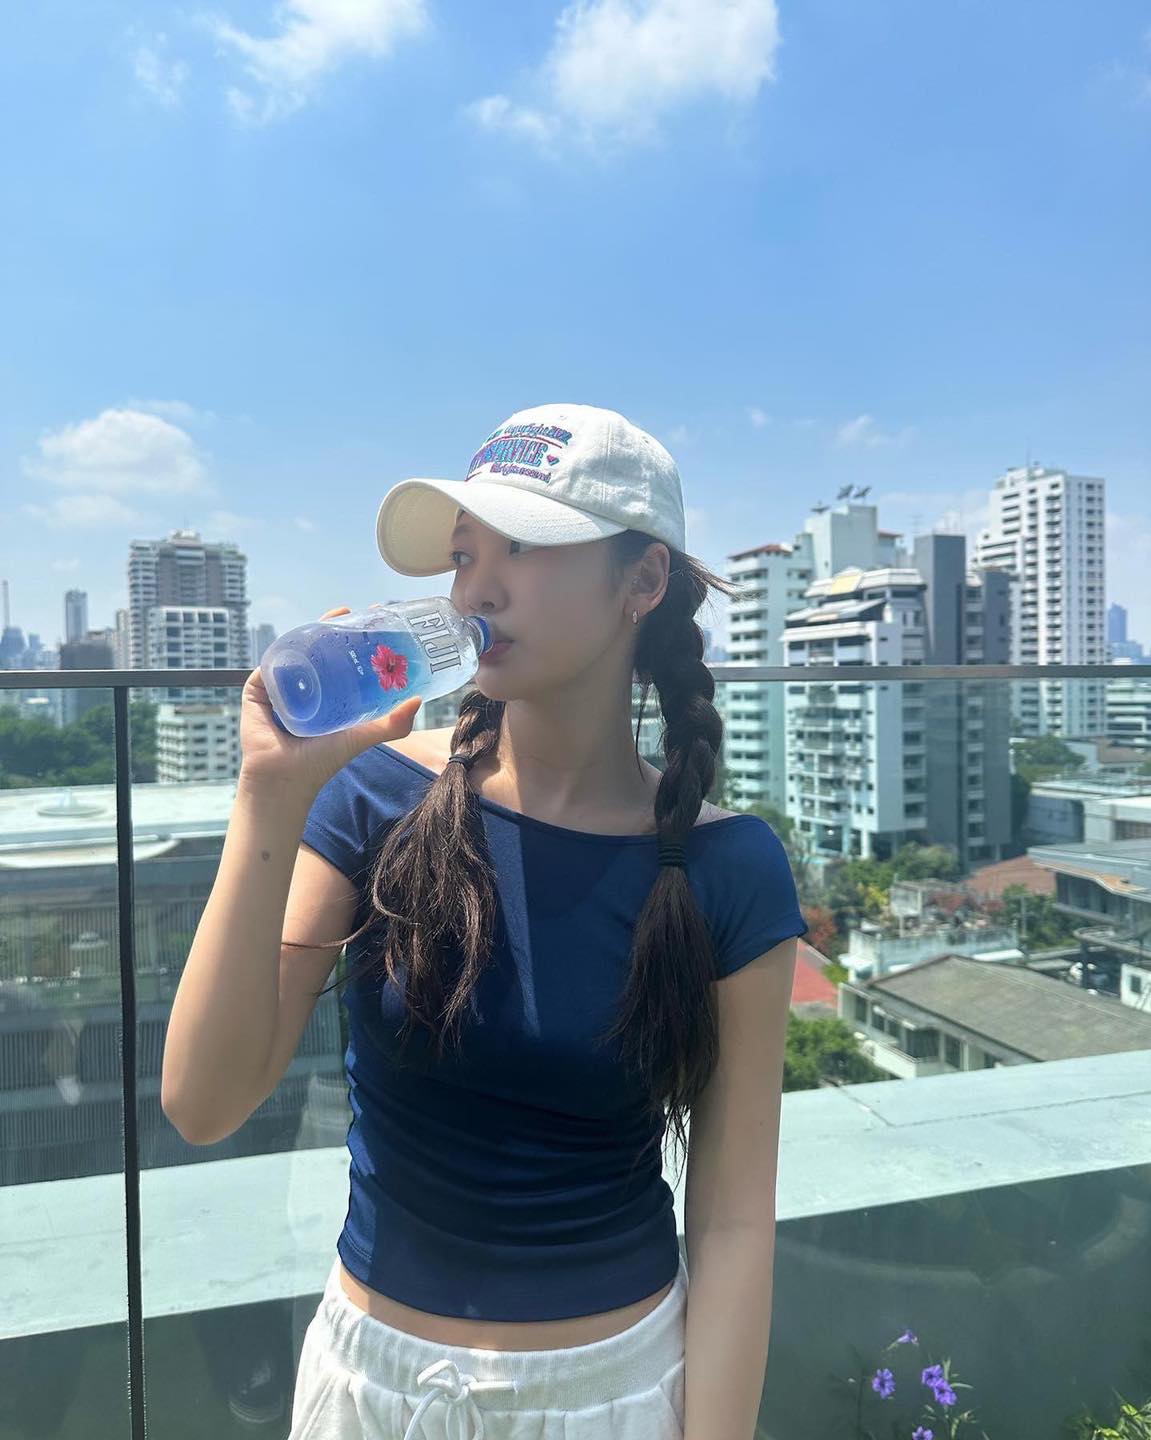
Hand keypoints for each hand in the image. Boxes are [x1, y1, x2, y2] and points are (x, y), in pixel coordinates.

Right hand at [238, 605, 420, 799]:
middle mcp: (306, 685)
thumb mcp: (363, 737)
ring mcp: (281, 684)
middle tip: (363, 612)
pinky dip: (285, 645)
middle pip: (323, 648)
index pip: (345, 658)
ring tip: (340, 614)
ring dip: (316, 628)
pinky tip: (305, 633)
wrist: (285, 778)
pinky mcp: (258, 686)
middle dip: (341, 627)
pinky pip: (272, 660)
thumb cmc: (322, 761)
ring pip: (298, 648)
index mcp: (329, 693)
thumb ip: (393, 724)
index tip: (380, 621)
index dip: (360, 640)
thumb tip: (418, 700)